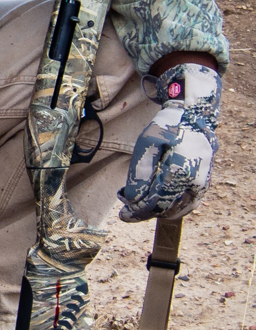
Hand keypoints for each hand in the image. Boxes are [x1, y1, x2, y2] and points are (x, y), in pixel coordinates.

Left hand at [117, 64, 220, 222]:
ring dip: (158, 213)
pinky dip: (174, 209)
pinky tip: (159, 205)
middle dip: (144, 213)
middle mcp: (194, 180)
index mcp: (179, 171)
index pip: (154, 204)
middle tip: (127, 211)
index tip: (123, 214)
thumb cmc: (167, 128)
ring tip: (141, 205)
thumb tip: (134, 200)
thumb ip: (139, 173)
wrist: (193, 115)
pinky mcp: (205, 182)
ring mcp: (203, 182)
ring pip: (179, 210)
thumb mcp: (146, 144)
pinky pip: (190, 204)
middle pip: (165, 210)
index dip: (137, 212)